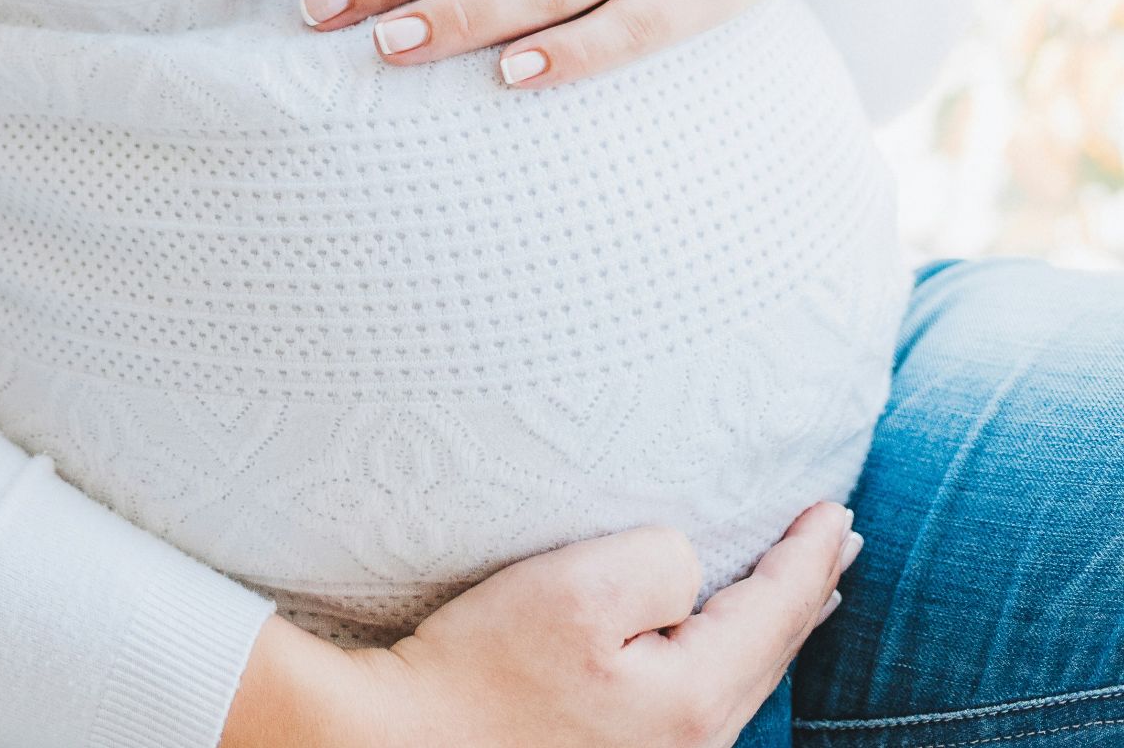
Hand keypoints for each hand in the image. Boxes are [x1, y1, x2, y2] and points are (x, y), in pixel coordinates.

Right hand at [220, 502, 862, 747]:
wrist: (396, 743)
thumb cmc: (477, 668)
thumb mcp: (574, 589)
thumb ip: (657, 562)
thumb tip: (687, 569)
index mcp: (694, 698)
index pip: (779, 612)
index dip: (810, 554)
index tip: (835, 509)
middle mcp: (691, 744)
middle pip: (771, 654)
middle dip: (805, 590)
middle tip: (837, 538)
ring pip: (738, 678)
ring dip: (769, 623)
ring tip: (797, 585)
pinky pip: (699, 696)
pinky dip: (726, 652)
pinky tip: (717, 641)